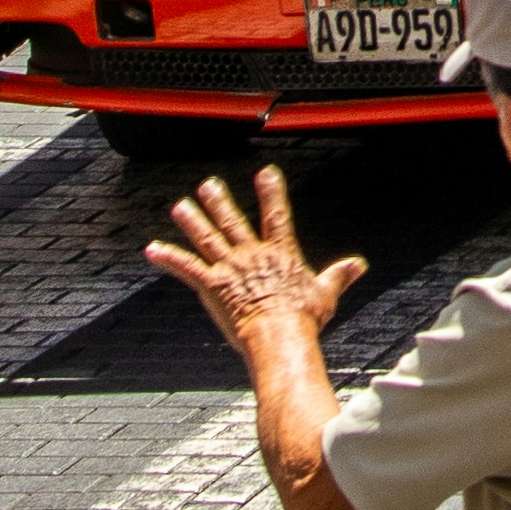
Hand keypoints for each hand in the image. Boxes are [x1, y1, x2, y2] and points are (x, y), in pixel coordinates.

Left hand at [147, 164, 366, 353]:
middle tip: (208, 185)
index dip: (271, 192)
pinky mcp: (211, 285)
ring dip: (192, 221)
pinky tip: (152, 249)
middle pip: (233, 222)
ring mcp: (230, 268)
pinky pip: (186, 268)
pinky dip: (168, 258)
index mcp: (280, 255)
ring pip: (207, 238)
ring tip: (180, 206)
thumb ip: (338, 276)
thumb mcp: (326, 294)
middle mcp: (252, 255)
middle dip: (219, 201)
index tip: (265, 174)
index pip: (276, 216)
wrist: (280, 336)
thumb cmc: (304, 320)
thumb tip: (358, 265)